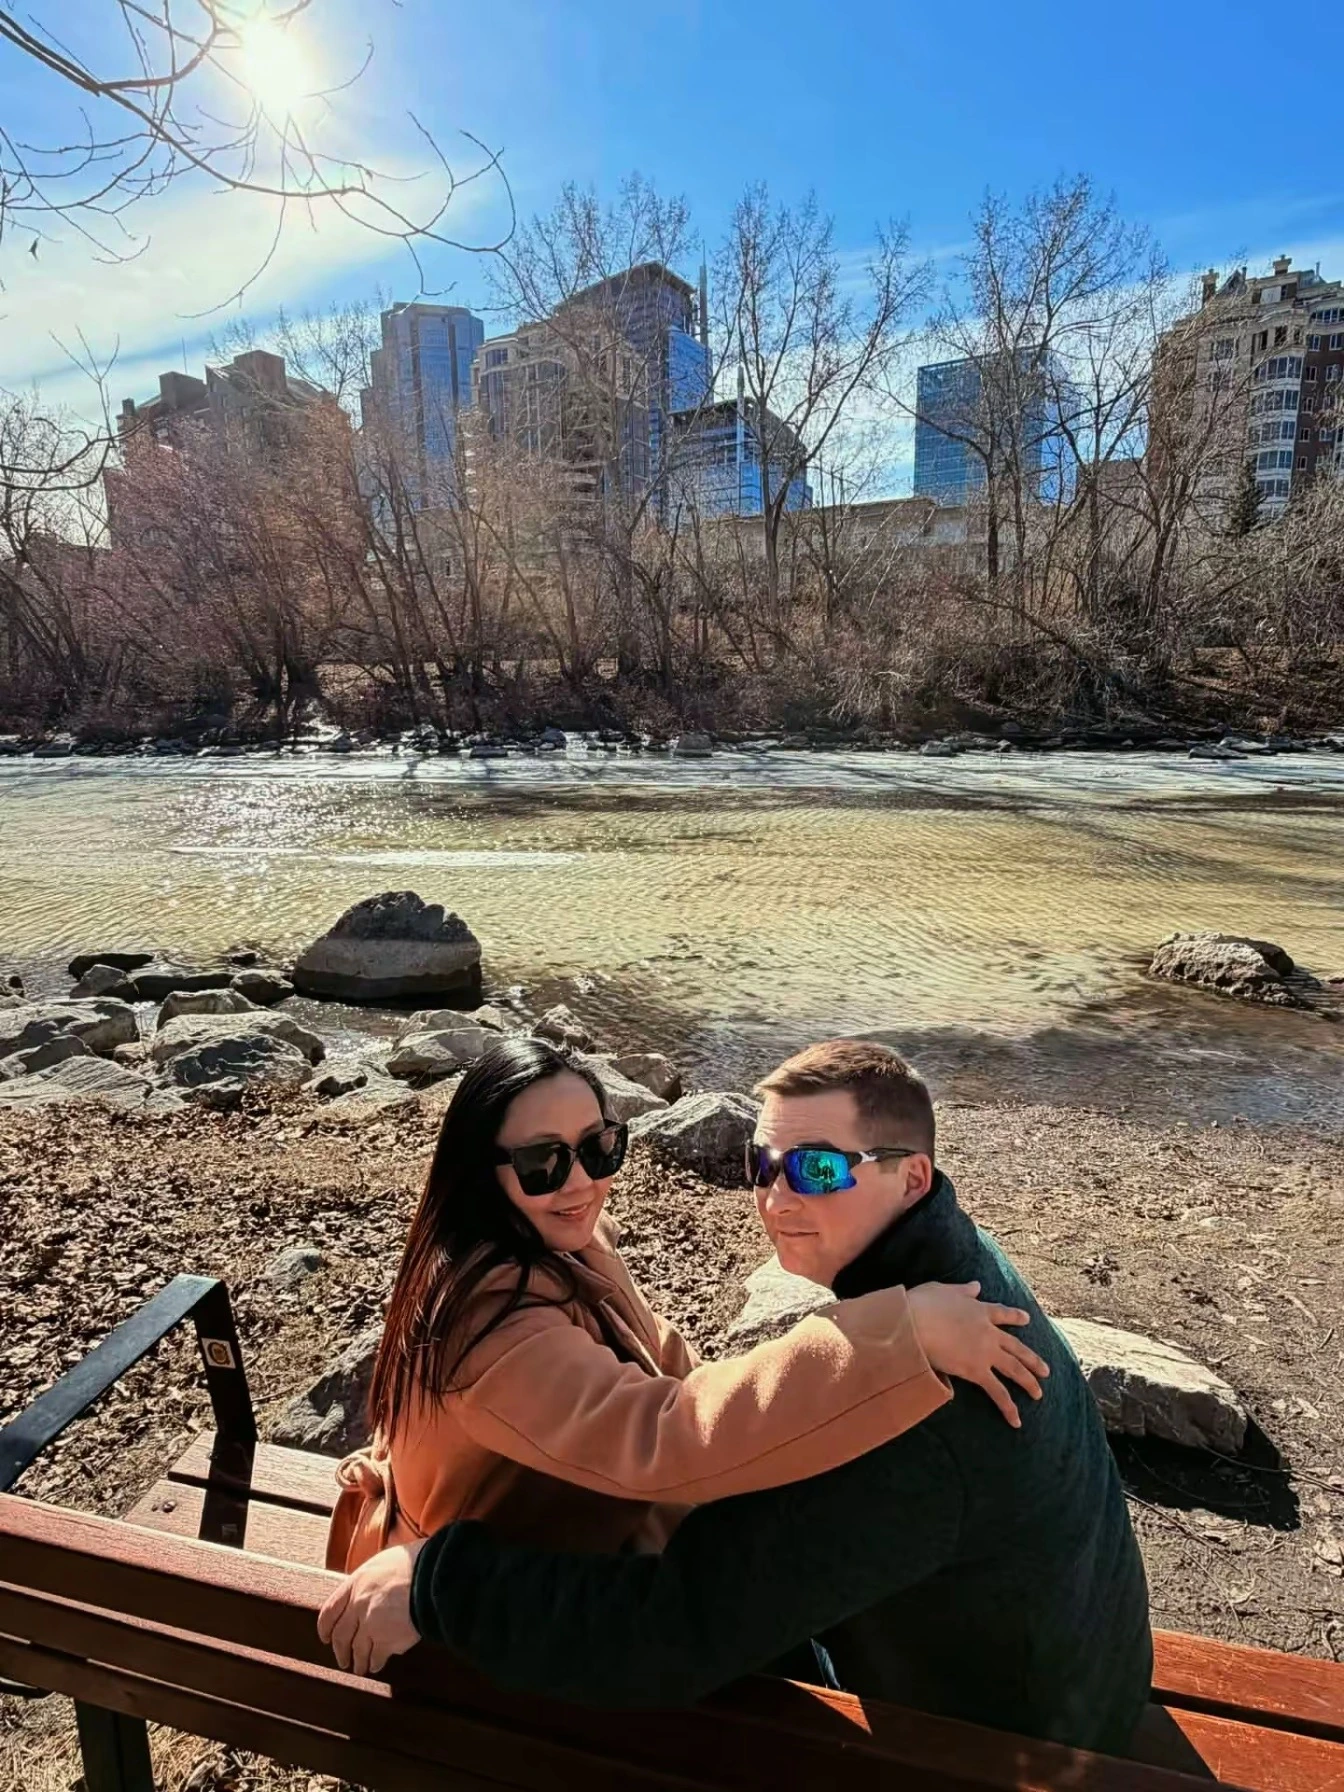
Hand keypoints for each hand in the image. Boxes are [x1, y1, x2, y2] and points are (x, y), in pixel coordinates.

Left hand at [317, 1539, 425, 1675]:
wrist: (433, 1575)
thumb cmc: (415, 1563)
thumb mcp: (384, 1562)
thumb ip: (371, 1579)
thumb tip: (370, 1588)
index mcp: (355, 1583)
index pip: (329, 1611)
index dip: (325, 1628)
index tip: (326, 1638)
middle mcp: (358, 1605)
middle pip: (341, 1636)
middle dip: (341, 1651)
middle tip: (343, 1659)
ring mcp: (370, 1625)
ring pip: (357, 1650)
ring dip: (358, 1662)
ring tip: (360, 1668)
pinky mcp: (386, 1640)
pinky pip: (376, 1657)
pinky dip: (375, 1663)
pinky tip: (377, 1665)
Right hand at [907, 1280, 1048, 1427]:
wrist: (915, 1322)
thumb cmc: (924, 1304)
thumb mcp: (945, 1289)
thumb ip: (963, 1290)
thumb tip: (977, 1285)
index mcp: (980, 1310)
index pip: (1003, 1314)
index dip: (1016, 1317)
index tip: (1027, 1319)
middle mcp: (988, 1332)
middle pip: (1017, 1347)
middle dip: (1032, 1359)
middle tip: (1046, 1371)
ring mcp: (985, 1352)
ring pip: (1014, 1369)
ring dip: (1029, 1382)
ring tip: (1039, 1393)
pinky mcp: (976, 1371)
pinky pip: (997, 1391)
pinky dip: (1008, 1407)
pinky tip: (1017, 1420)